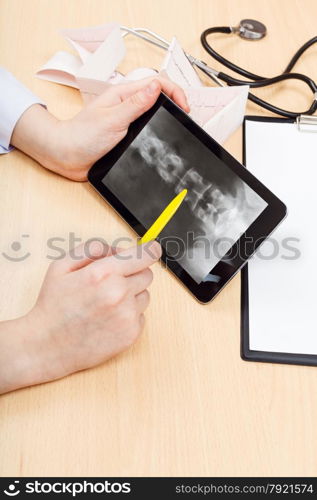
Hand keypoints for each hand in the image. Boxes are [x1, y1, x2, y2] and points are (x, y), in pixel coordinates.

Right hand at [0, 240, 161, 393]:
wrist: (46, 345)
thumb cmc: (53, 305)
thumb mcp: (62, 266)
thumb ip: (92, 249)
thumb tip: (119, 249)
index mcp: (103, 273)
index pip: (145, 254)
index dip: (149, 250)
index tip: (150, 250)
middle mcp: (119, 293)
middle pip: (147, 274)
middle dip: (133, 274)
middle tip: (111, 283)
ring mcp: (127, 316)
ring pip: (145, 295)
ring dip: (131, 296)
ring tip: (105, 305)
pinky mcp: (131, 334)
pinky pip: (141, 316)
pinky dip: (129, 316)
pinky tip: (107, 320)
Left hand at [11, 76, 188, 180]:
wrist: (66, 156)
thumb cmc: (82, 136)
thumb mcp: (113, 119)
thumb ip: (135, 104)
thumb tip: (156, 88)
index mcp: (123, 95)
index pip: (156, 83)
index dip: (174, 92)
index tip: (184, 107)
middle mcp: (126, 106)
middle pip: (158, 97)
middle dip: (174, 103)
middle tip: (186, 116)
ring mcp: (126, 121)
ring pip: (153, 114)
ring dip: (166, 117)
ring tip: (178, 125)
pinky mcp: (125, 136)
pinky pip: (145, 131)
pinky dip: (156, 132)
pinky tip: (161, 139)